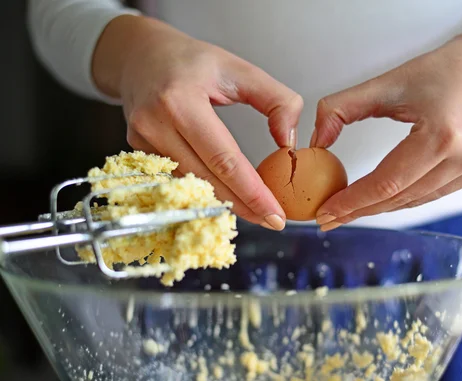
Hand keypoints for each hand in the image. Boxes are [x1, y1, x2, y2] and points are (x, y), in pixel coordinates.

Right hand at [92, 16, 302, 229]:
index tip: (275, 214)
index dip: (252, 191)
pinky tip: (228, 196)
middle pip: (207, 179)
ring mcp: (142, 141)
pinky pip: (179, 178)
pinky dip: (206, 189)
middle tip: (273, 221)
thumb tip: (289, 142)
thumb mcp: (240, 69)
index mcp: (181, 100)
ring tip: (256, 210)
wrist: (141, 57)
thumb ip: (276, 100)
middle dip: (243, 205)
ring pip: (192, 184)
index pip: (223, 158)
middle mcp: (156, 123)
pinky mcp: (138, 151)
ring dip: (226, 201)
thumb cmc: (193, 61)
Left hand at [311, 22, 461, 230]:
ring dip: (380, 207)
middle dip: (360, 210)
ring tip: (347, 210)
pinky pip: (431, 194)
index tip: (325, 213)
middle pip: (400, 198)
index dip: (353, 202)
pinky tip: (380, 198)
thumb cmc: (438, 71)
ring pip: (415, 201)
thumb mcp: (385, 83)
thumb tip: (317, 142)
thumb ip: (341, 109)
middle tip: (328, 218)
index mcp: (443, 134)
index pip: (387, 182)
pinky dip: (403, 198)